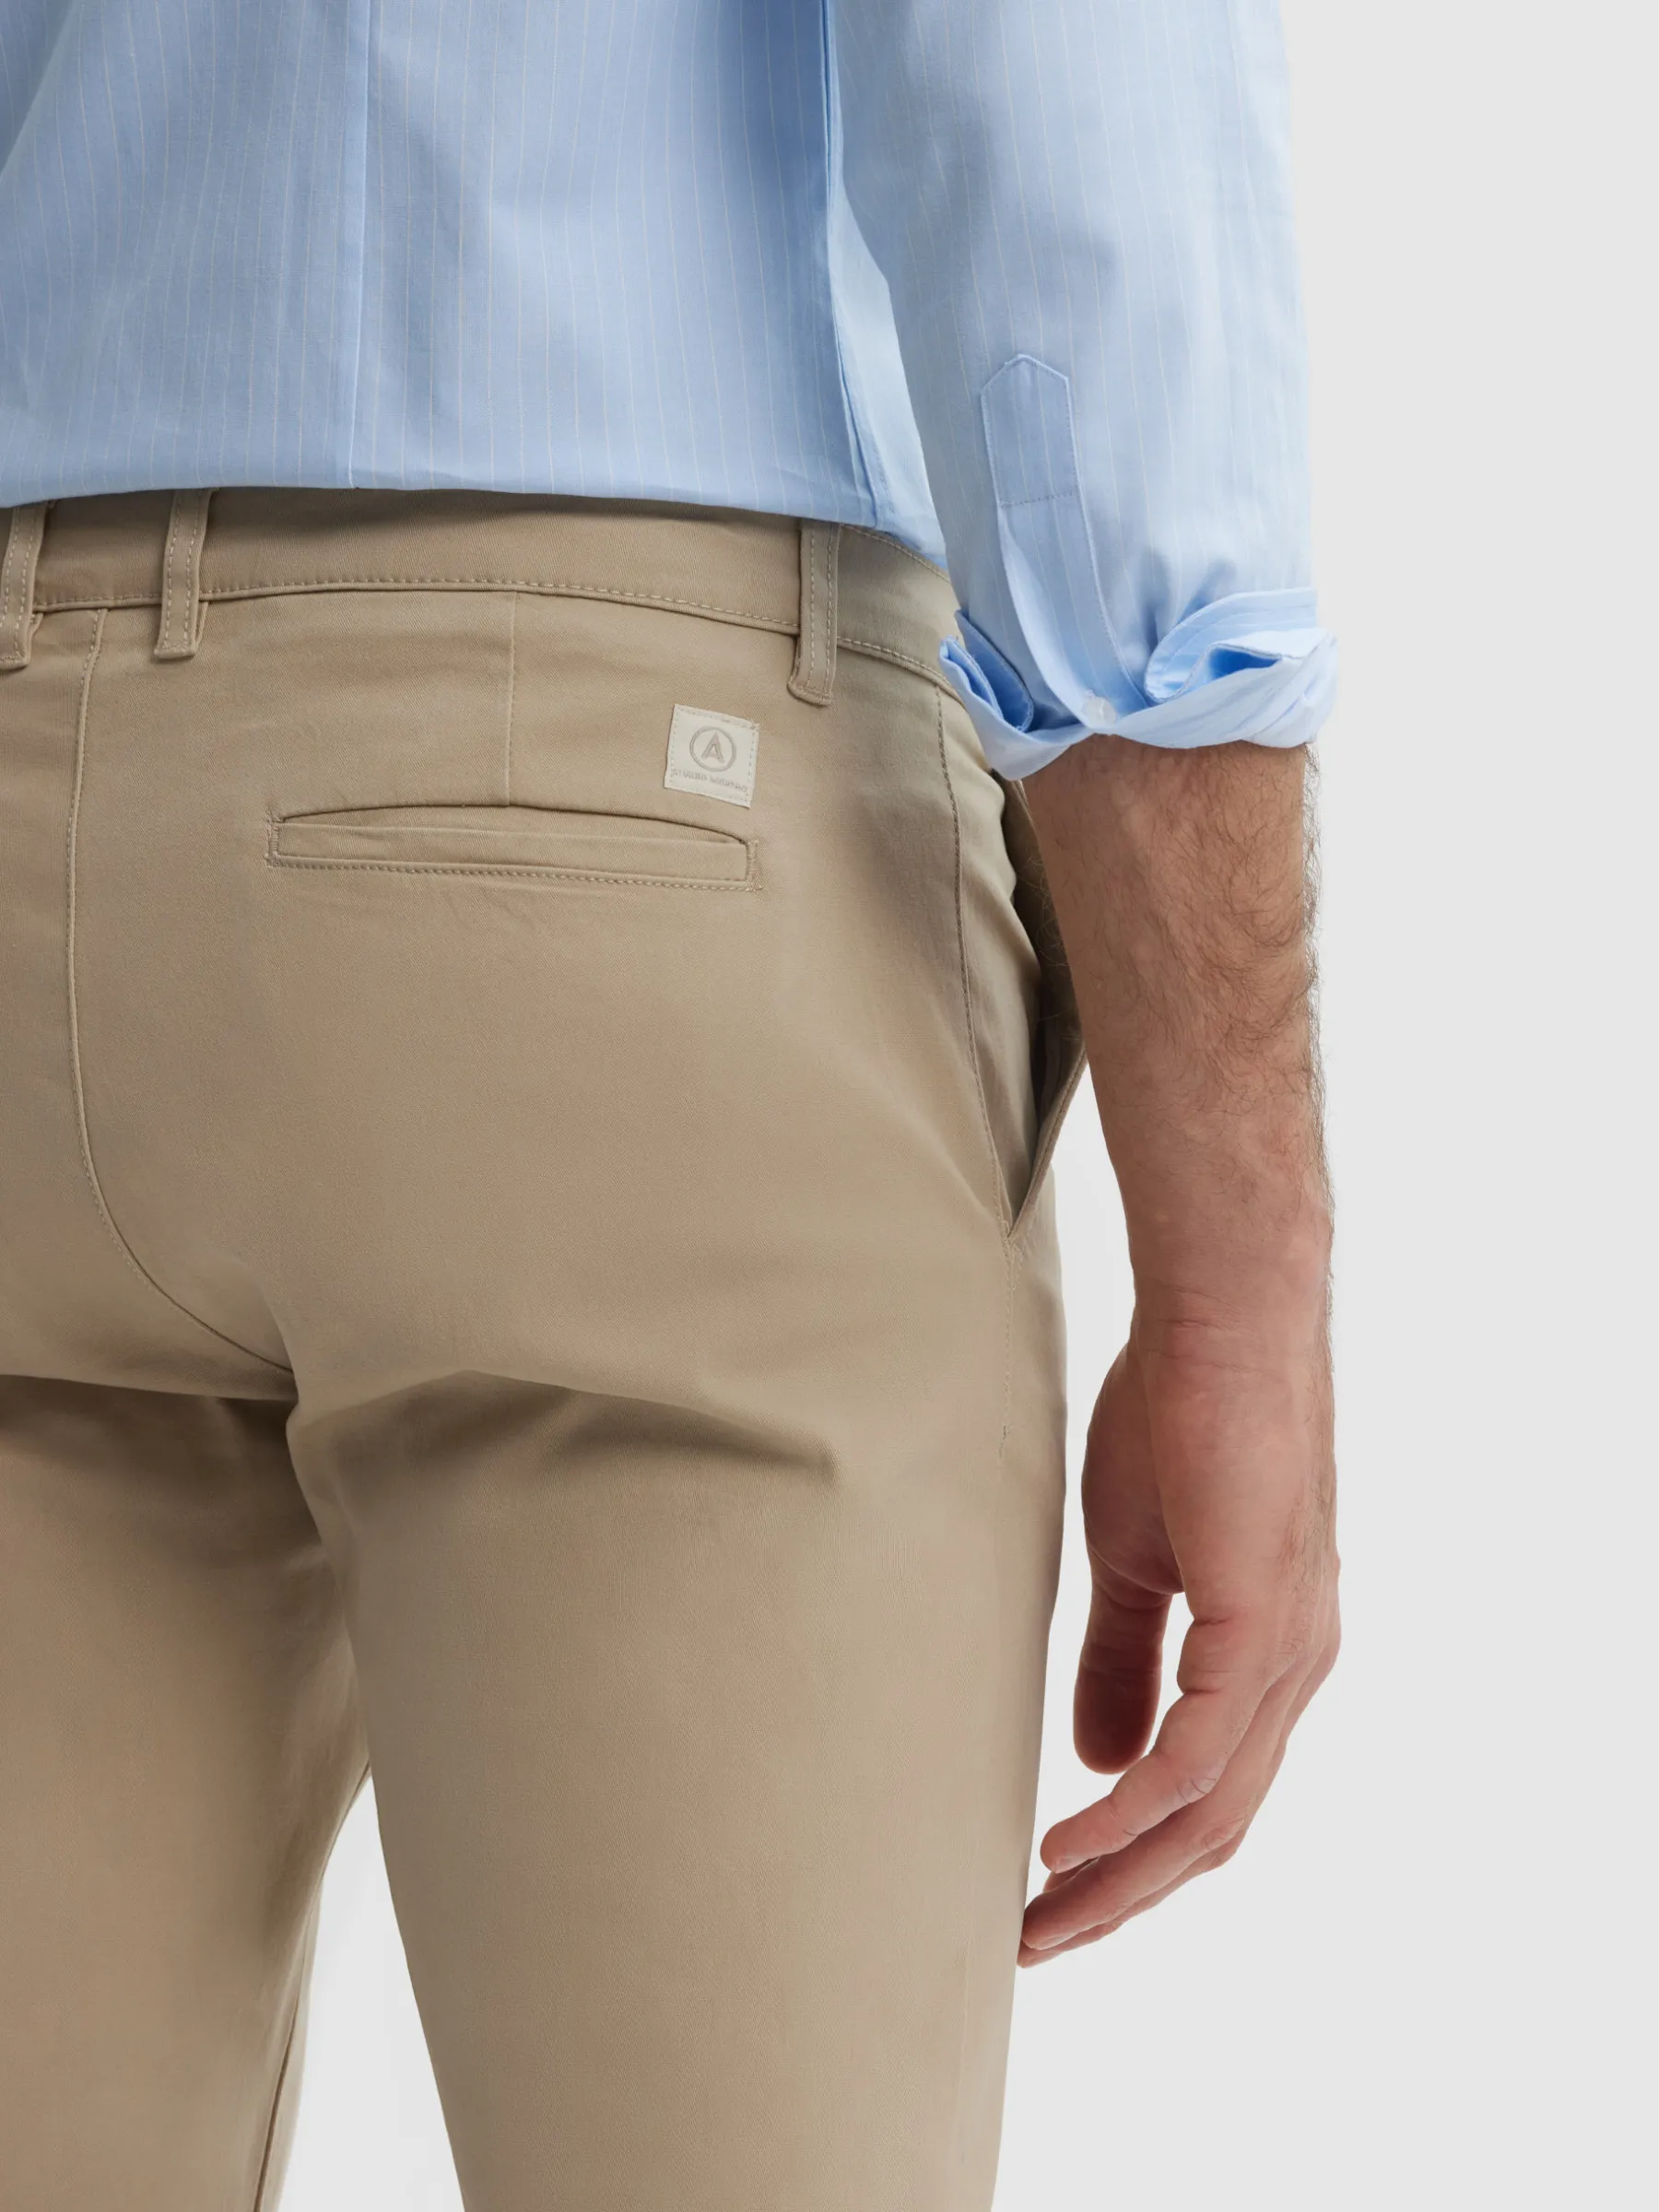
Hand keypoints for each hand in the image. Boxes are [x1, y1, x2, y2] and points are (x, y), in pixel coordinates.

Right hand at [1019, 1302, 1337, 1962]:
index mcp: (1267, 1656)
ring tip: (1041, 1914)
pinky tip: (1072, 1839)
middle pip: (1214, 1829)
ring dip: (1121, 1876)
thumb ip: (1123, 1661)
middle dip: (1122, 1897)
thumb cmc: (1179, 1420)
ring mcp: (1288, 1656)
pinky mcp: (1262, 1629)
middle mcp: (1294, 1672)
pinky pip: (1198, 1757)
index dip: (1134, 1856)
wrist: (1219, 1325)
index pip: (1209, 1794)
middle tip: (1038, 1940)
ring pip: (1209, 1813)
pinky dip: (1132, 1811)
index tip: (1054, 1892)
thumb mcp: (1136, 1562)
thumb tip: (1097, 1759)